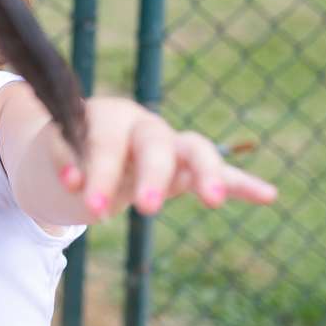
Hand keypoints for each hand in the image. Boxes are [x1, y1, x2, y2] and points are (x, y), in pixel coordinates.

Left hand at [56, 96, 277, 221]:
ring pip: (195, 150)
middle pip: (155, 144)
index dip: (95, 166)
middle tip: (145, 208)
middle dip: (152, 176)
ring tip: (213, 201)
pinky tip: (269, 195)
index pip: (105, 140)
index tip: (78, 189)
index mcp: (108, 117)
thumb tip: (73, 182)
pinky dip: (242, 183)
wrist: (76, 145)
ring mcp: (170, 144)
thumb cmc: (66, 152)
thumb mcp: (57, 156)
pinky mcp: (187, 166)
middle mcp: (143, 126)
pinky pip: (220, 173)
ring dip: (206, 175)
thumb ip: (67, 163)